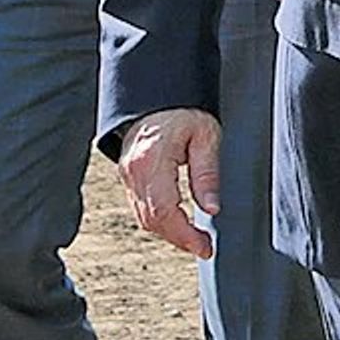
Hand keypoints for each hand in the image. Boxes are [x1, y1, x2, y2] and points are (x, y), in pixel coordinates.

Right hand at [118, 108, 223, 259]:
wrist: (157, 92)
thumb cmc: (182, 109)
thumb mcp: (206, 135)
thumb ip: (207, 174)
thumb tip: (211, 209)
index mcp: (151, 160)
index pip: (165, 211)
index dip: (185, 235)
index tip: (205, 246)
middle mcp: (134, 171)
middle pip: (152, 220)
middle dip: (179, 239)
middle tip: (204, 247)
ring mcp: (128, 174)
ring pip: (144, 218)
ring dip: (169, 233)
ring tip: (195, 240)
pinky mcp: (129, 176)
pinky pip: (141, 207)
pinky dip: (160, 221)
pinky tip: (179, 224)